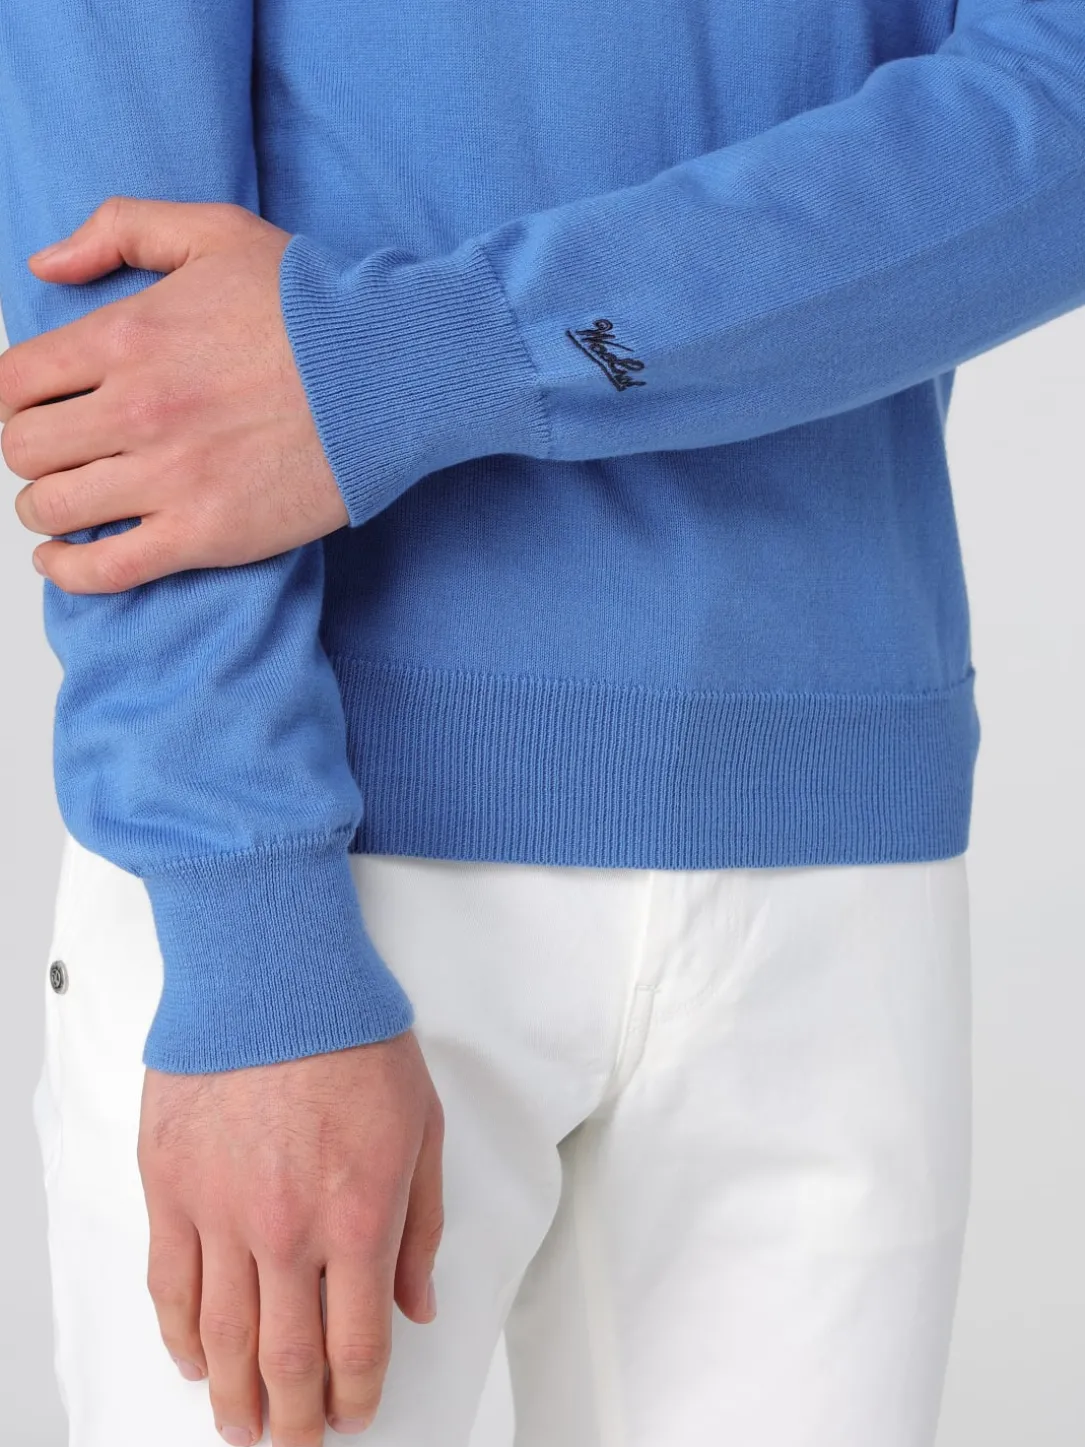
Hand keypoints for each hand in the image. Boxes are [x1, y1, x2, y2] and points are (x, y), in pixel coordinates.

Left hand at [0, 196, 349, 592]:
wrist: (394, 374)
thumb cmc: (315, 307)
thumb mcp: (216, 231)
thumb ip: (119, 228)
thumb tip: (45, 265)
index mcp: (127, 335)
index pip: (13, 382)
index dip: (13, 400)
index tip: (37, 409)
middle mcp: (137, 409)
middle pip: (23, 449)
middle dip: (28, 454)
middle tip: (57, 457)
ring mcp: (171, 477)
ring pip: (52, 509)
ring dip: (44, 511)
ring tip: (63, 508)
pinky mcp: (207, 533)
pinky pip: (107, 569)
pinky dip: (69, 571)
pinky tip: (64, 560)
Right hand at [138, 1032, 443, 1445]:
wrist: (275, 975)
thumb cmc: (354, 1037)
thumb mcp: (421, 1128)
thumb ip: (420, 1227)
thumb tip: (416, 1305)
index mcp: (359, 1216)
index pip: (357, 1343)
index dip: (357, 1396)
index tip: (355, 1414)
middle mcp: (286, 1230)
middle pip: (287, 1361)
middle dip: (297, 1419)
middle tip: (299, 1442)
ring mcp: (220, 1212)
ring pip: (221, 1338)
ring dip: (232, 1397)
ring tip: (243, 1428)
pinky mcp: (171, 1186)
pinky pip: (170, 1285)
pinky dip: (179, 1335)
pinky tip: (192, 1360)